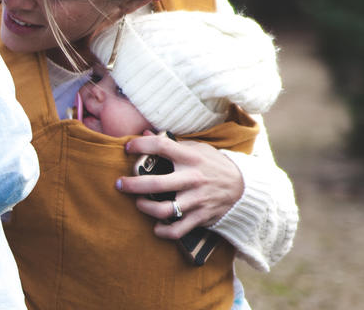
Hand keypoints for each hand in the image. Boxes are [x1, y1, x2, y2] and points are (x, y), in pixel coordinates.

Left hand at [119, 132, 243, 239]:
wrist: (243, 187)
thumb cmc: (213, 164)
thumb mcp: (197, 149)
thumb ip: (171, 143)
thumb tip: (144, 132)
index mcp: (191, 158)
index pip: (161, 146)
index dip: (141, 145)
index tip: (127, 147)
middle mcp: (192, 179)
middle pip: (156, 184)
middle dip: (132, 185)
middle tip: (119, 184)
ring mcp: (196, 200)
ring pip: (164, 210)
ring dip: (145, 208)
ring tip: (139, 203)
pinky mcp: (201, 217)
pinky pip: (178, 229)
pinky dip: (163, 231)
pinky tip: (156, 227)